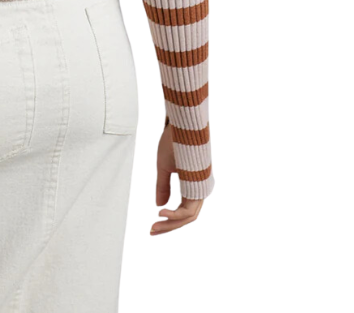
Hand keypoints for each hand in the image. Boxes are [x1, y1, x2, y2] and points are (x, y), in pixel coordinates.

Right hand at [151, 119, 203, 234]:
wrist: (181, 123)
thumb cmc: (173, 142)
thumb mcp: (164, 167)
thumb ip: (163, 186)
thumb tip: (159, 205)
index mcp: (192, 186)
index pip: (184, 211)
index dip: (169, 221)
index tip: (153, 226)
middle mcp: (199, 189)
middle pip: (187, 218)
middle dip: (169, 227)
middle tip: (152, 231)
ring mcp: (201, 187)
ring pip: (190, 216)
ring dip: (172, 224)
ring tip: (156, 225)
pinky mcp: (199, 184)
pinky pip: (191, 208)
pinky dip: (177, 214)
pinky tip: (162, 212)